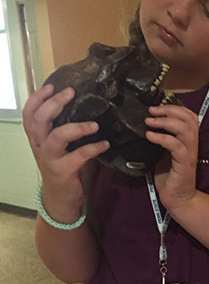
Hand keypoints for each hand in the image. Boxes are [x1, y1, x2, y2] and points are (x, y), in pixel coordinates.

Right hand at [22, 84, 108, 212]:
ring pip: (57, 136)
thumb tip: (82, 105)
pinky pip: (79, 155)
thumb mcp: (56, 146)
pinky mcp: (64, 170)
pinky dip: (94, 148)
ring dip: (77, 127)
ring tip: (94, 124)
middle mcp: (40, 146)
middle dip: (54, 103)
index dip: (37, 98)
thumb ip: (61, 128)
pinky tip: (104, 144)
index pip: (29, 114)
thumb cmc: (61, 166)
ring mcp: (50, 158)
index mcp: (36, 137)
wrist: (60, 197)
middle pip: (40, 120)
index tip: (51, 86)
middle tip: (71, 93)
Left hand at [146, 103, 199, 211]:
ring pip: (184, 129)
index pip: (189, 116)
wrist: (177, 198)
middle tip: (151, 111)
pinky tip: (150, 136)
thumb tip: (146, 125)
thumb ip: (160, 139)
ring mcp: (189, 154)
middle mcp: (192, 145)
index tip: (156, 108)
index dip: (174, 107)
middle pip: (188, 118)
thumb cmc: (169, 177)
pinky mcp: (184, 164)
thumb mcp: (163, 153)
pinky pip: (176, 146)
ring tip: (149, 122)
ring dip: (165, 122)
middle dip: (168, 111)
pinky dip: (162, 138)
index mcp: (188, 140)